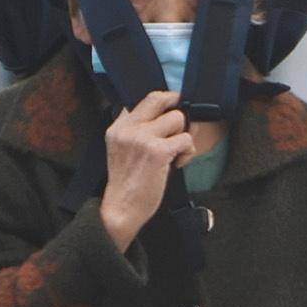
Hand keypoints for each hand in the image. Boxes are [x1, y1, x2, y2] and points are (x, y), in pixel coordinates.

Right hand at [99, 90, 191, 253]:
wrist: (121, 208)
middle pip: (160, 98)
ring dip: (184, 135)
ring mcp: (142, 138)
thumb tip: (169, 117)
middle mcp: (128, 128)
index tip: (172, 113)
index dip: (165, 103)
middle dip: (178, 109)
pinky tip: (178, 164)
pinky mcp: (157, 152)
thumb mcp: (123, 149)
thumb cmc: (128, 183)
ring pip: (177, 118)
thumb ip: (139, 131)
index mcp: (118, 126)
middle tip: (183, 125)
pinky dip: (188, 152)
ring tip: (177, 153)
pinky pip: (185, 140)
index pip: (145, 99)